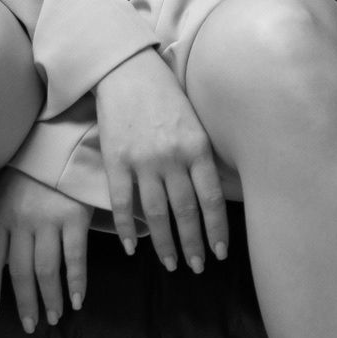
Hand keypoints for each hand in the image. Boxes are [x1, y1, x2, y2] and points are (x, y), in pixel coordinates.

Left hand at [0, 170, 93, 333]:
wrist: (60, 143)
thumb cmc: (28, 173)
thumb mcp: (4, 196)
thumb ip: (0, 229)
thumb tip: (0, 269)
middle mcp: (20, 220)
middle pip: (20, 273)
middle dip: (25, 304)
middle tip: (30, 326)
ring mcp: (48, 218)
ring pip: (46, 270)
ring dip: (51, 298)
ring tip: (54, 318)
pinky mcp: (74, 216)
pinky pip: (75, 257)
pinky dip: (77, 282)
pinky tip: (77, 300)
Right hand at [94, 48, 228, 271]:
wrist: (127, 70)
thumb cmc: (166, 95)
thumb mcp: (195, 122)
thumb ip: (202, 157)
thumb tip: (214, 194)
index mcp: (197, 148)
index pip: (211, 200)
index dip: (217, 231)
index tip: (220, 254)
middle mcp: (172, 158)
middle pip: (185, 212)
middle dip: (193, 245)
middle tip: (196, 267)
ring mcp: (142, 161)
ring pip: (156, 213)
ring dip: (164, 244)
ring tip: (171, 264)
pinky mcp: (116, 160)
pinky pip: (123, 202)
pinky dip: (127, 228)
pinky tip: (132, 246)